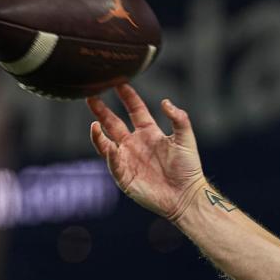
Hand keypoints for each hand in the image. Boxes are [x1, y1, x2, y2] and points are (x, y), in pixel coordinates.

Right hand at [87, 84, 205, 221]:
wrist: (185, 196)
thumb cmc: (188, 168)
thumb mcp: (186, 139)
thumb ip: (179, 119)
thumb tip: (165, 101)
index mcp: (150, 132)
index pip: (135, 109)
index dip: (127, 96)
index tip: (119, 82)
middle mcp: (135, 143)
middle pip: (113, 123)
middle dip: (102, 110)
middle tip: (91, 96)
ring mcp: (128, 159)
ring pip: (106, 142)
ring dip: (98, 133)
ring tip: (94, 122)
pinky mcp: (124, 176)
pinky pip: (112, 162)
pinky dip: (109, 153)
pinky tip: (108, 145)